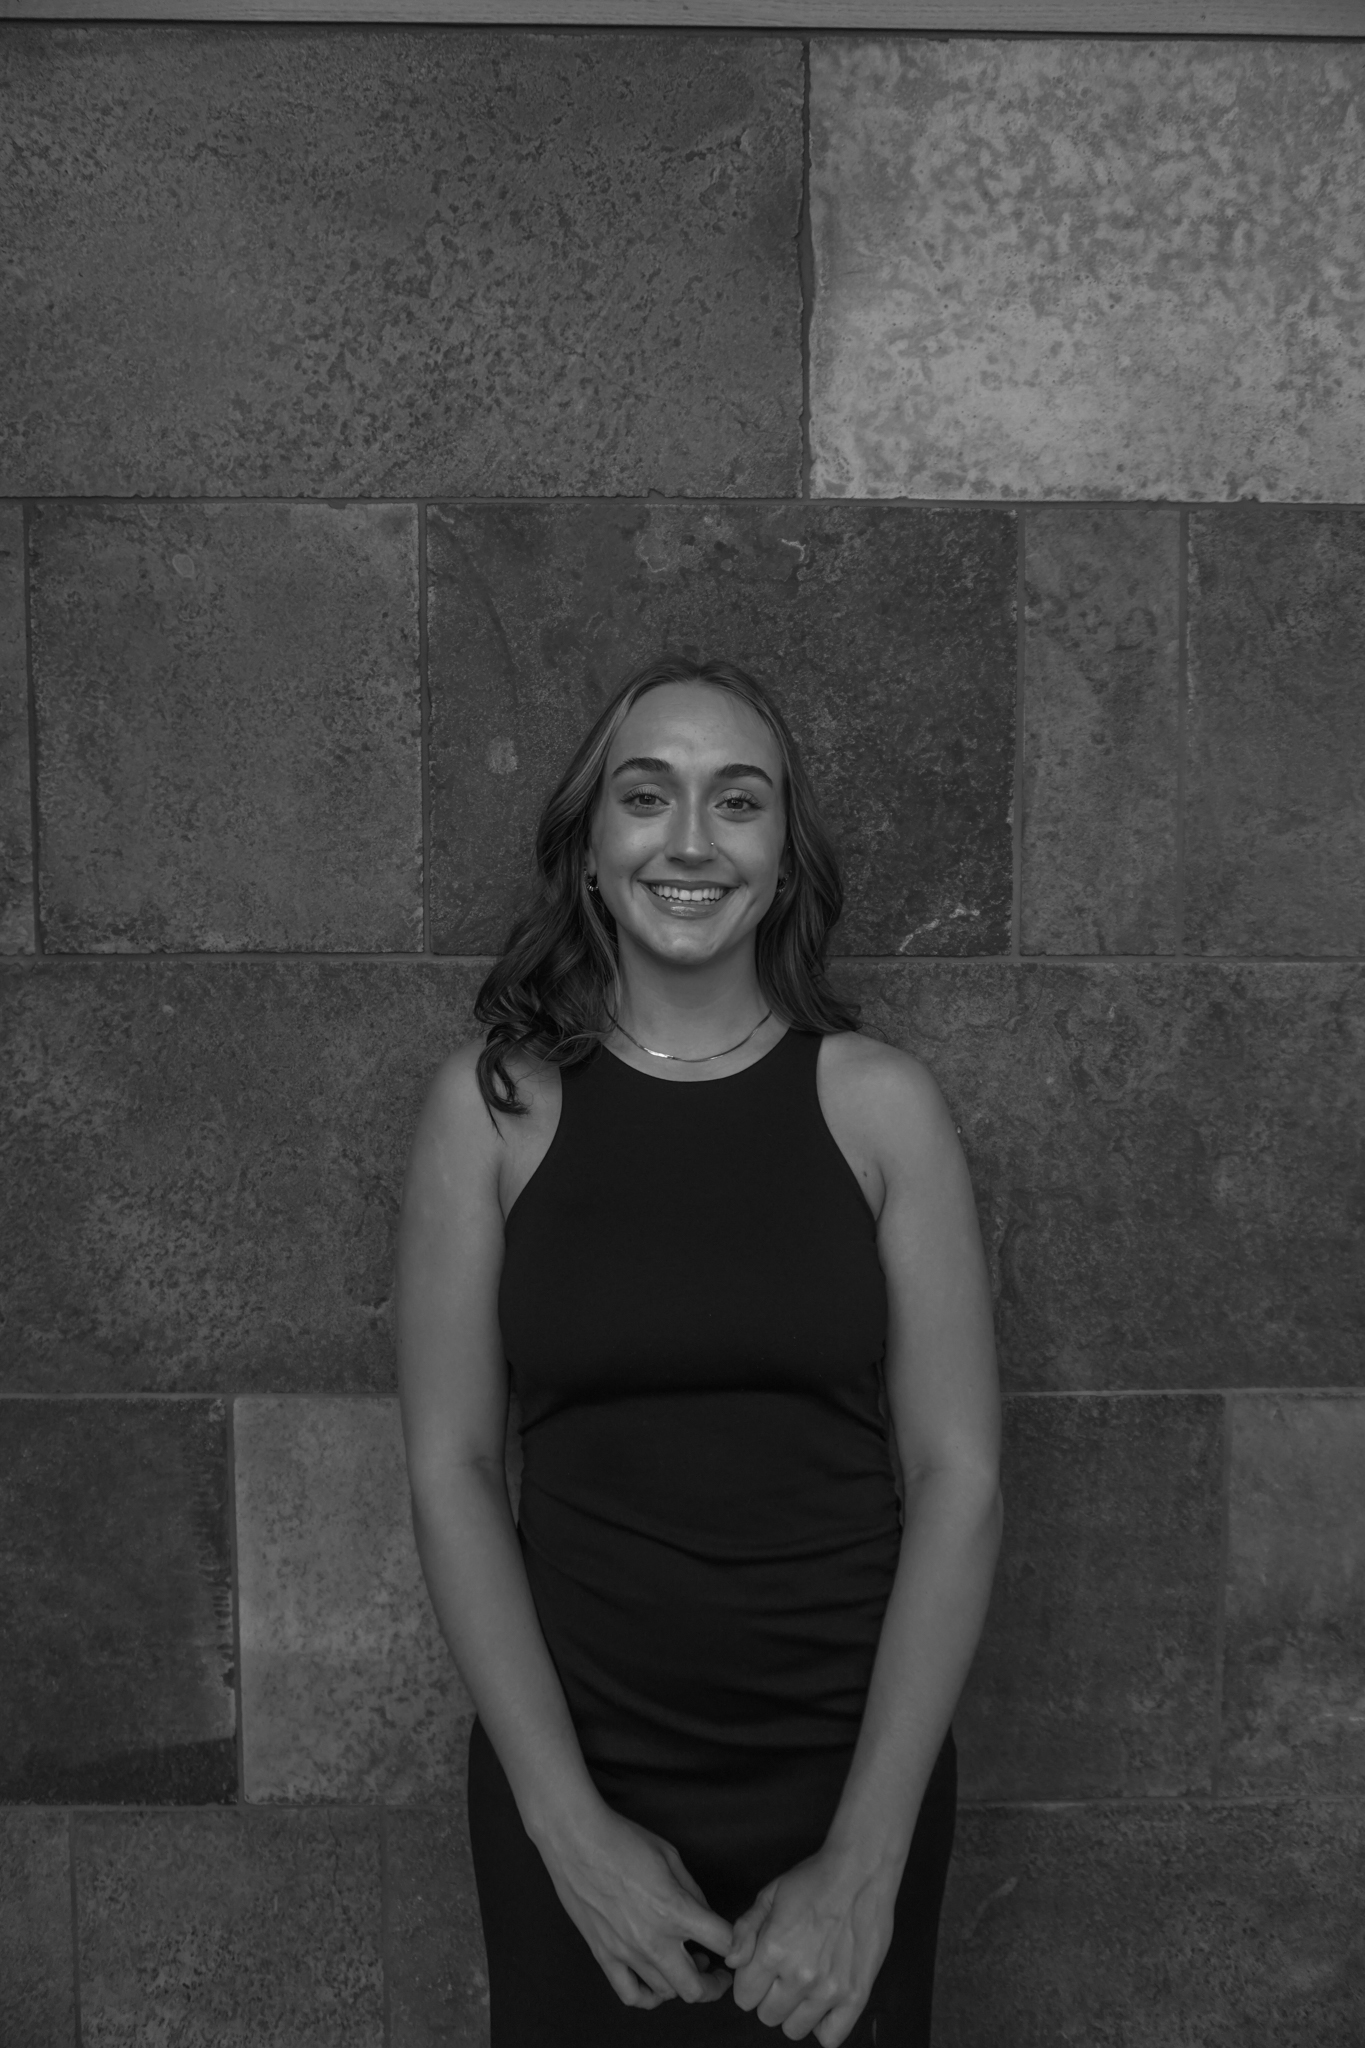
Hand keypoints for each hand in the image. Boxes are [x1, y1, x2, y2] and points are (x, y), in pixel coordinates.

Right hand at [539, 1803, 736, 2009]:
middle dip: (715, 1985)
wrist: (577, 1840)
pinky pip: (630, 1995)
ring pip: (665, 1993)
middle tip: (719, 1973)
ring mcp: (626, 1953)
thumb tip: (704, 1916)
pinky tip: (656, 1983)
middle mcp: (654, 1940)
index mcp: (676, 1910)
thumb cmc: (624, 1840)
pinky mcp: (604, 1955)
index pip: (724, 1943)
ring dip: (683, 1984)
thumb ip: (692, 1892)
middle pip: (696, 1988)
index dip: (739, 1946)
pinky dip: (649, 1997)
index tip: (739, 1945)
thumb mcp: (671, 1857)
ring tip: (688, 1966)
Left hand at [724, 1846, 901, 2043]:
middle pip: (767, 2016)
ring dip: (795, 2011)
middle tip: (784, 1972)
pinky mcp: (857, 1995)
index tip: (761, 1969)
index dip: (749, 1982)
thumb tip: (732, 1963)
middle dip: (770, 1996)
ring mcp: (830, 1989)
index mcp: (774, 1949)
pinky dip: (823, 2025)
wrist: (860, 1872)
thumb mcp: (769, 1894)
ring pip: (795, 2029)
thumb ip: (744, 1930)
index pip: (744, 1997)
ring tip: (805, 1985)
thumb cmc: (813, 1880)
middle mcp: (800, 1975)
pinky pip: (832, 2037)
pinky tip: (823, 2004)